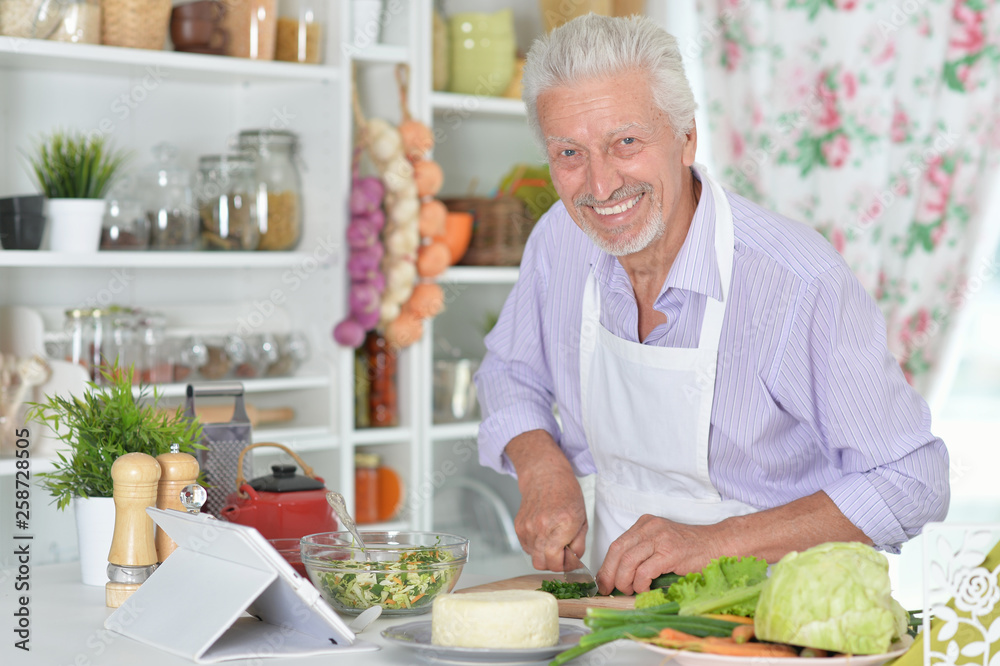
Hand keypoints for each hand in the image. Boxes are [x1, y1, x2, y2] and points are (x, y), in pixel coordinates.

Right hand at [515, 465, 586, 571]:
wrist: (546, 476)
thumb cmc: (567, 494)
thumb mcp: (582, 520)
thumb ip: (578, 545)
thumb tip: (572, 562)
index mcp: (562, 525)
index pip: (556, 561)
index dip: (564, 566)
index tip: (570, 561)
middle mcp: (542, 527)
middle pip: (542, 564)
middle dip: (554, 564)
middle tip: (562, 554)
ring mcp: (528, 527)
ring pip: (533, 557)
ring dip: (544, 555)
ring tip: (553, 540)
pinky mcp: (519, 526)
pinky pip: (526, 548)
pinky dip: (536, 546)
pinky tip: (544, 534)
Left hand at [595, 514, 718, 594]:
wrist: (718, 544)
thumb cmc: (691, 549)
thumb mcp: (661, 544)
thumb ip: (642, 554)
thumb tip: (619, 577)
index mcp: (644, 524)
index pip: (617, 544)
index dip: (606, 565)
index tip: (603, 581)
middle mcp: (649, 527)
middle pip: (618, 551)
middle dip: (609, 574)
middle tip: (609, 590)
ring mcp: (660, 538)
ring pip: (628, 562)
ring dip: (624, 581)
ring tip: (629, 591)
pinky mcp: (670, 552)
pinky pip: (645, 571)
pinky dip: (640, 584)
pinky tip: (644, 589)